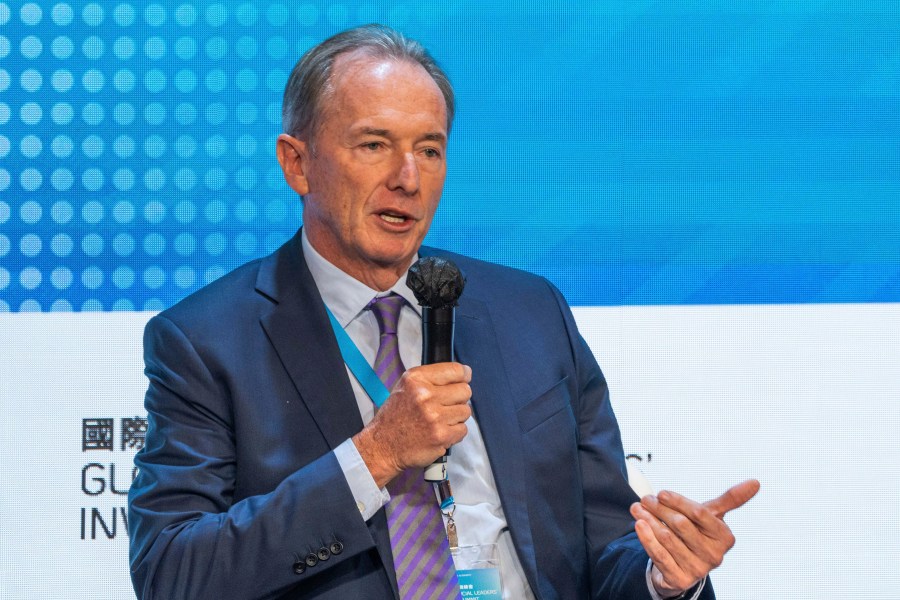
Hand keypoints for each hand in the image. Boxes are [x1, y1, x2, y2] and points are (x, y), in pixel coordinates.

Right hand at [353, 362, 472, 486]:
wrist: (383, 446)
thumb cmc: (395, 417)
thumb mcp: (405, 387)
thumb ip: (431, 378)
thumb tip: (463, 373)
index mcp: (416, 379)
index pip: (456, 370)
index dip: (463, 375)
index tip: (463, 379)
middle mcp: (425, 395)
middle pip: (465, 391)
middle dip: (458, 399)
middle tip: (445, 406)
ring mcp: (434, 416)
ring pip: (465, 411)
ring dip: (456, 417)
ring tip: (439, 421)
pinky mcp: (441, 435)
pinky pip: (463, 429)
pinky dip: (454, 433)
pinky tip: (439, 432)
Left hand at [630, 478, 759, 596]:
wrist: (684, 566)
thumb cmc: (698, 533)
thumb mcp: (712, 516)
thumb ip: (731, 499)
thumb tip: (756, 481)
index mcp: (725, 537)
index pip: (699, 514)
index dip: (678, 502)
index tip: (661, 492)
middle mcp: (715, 556)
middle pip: (680, 525)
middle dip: (660, 509)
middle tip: (645, 499)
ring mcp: (698, 569)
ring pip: (667, 538)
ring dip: (648, 520)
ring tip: (636, 508)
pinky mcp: (680, 579)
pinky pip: (659, 556)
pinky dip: (647, 539)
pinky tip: (638, 525)